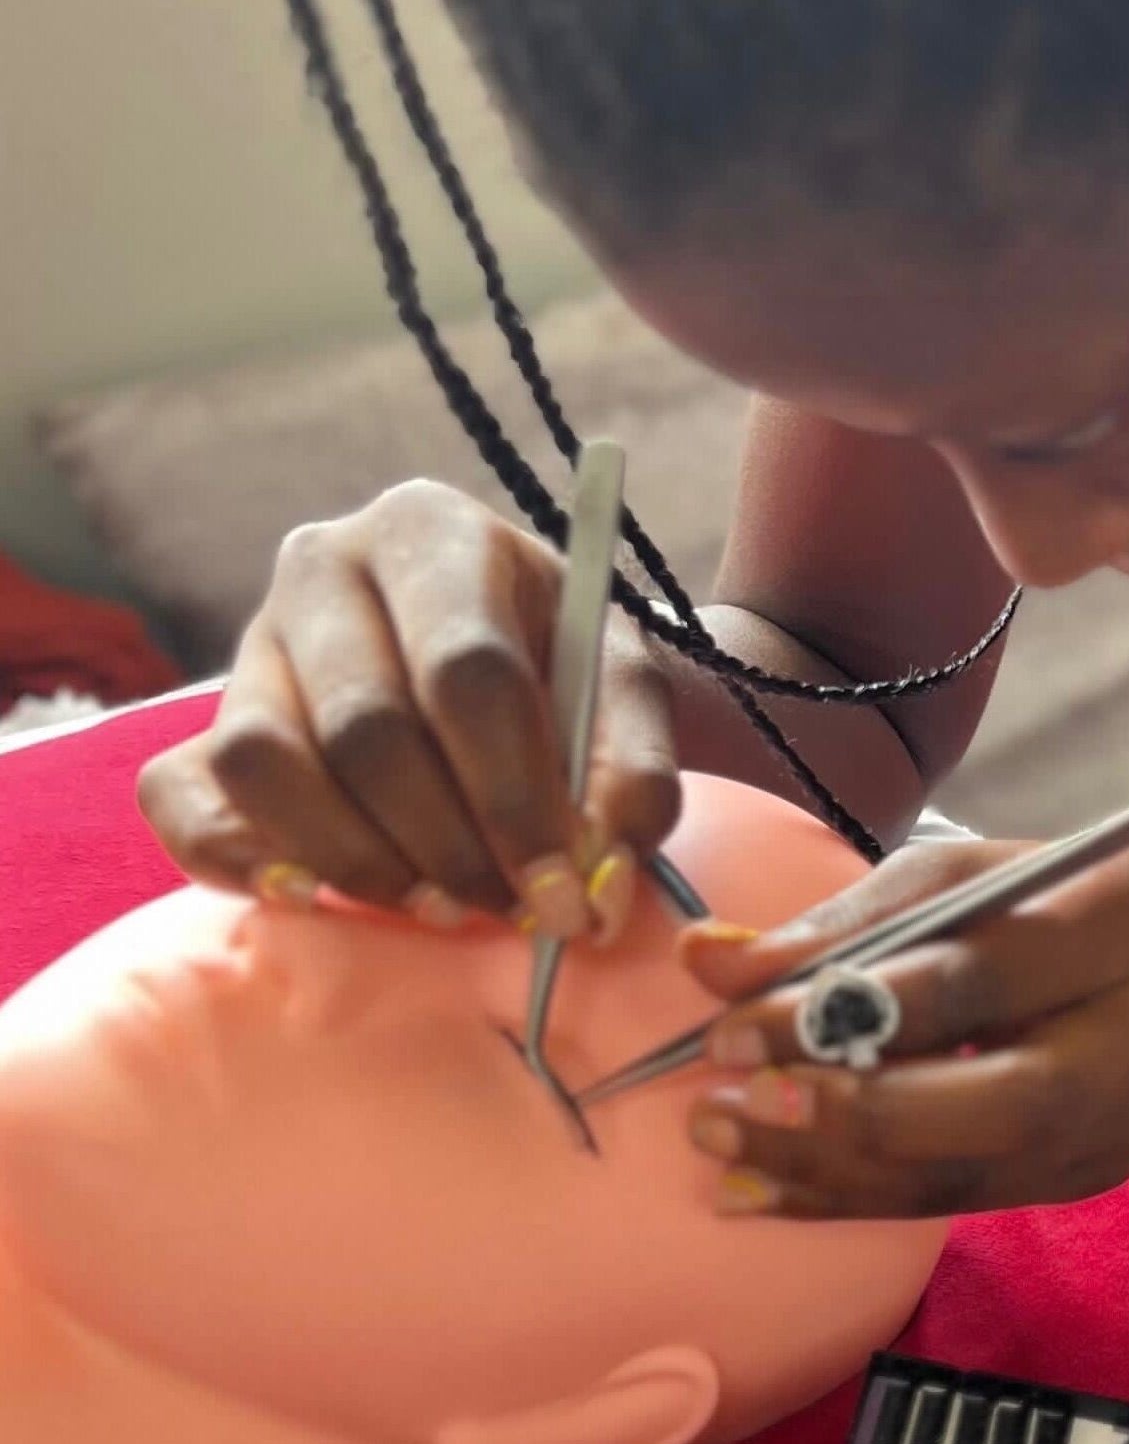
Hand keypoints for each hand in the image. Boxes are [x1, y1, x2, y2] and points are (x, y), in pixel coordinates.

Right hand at [137, 479, 679, 942]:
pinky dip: (239, 861)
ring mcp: (252, 642)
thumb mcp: (621, 692)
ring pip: (267, 763)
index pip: (464, 671)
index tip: (563, 889)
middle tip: (508, 910)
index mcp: (434, 532)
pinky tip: (317, 901)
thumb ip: (632, 775)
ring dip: (359, 861)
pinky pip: (181, 796)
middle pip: (367, 728)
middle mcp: (324, 567)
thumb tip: (602, 877)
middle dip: (448, 844)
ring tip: (439, 908)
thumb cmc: (561, 665)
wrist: (505, 657)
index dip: (515, 796)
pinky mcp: (201, 719)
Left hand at [676, 837, 1128, 1219]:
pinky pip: (955, 1202)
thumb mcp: (967, 875)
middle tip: (729, 1106)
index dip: (855, 1005)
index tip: (732, 1022)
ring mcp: (1120, 1124)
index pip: (985, 973)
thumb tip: (710, 960)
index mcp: (1124, 920)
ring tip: (722, 1146)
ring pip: (971, 1170)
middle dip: (850, 1110)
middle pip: (1001, 1100)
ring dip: (829, 1167)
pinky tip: (761, 1193)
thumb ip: (851, 922)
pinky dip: (849, 1198)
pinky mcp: (1083, 1179)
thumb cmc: (1054, 907)